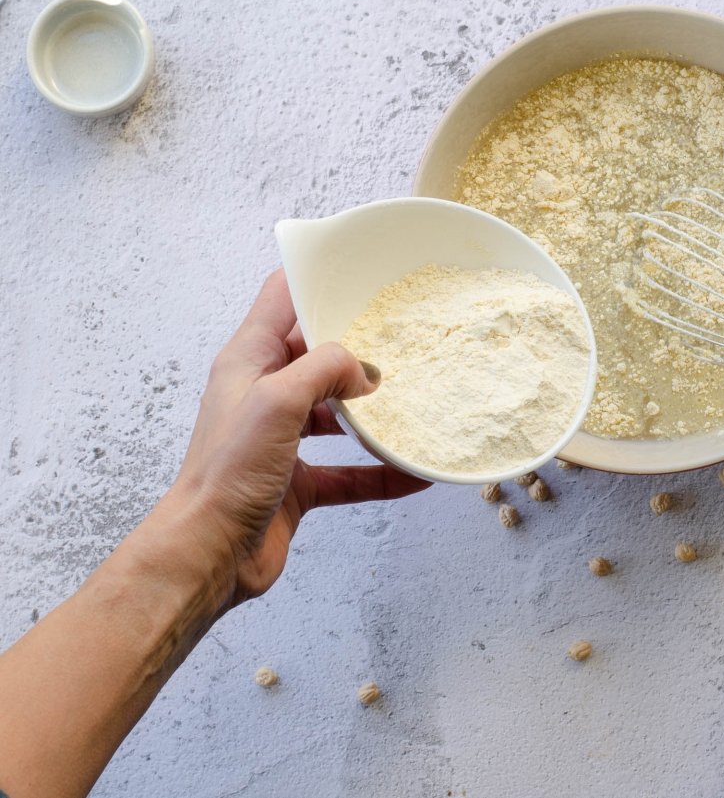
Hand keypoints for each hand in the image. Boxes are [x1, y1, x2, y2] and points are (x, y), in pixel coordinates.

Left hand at [168, 270, 428, 609]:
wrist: (209, 553)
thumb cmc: (226, 474)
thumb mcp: (277, 401)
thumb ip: (325, 369)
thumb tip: (364, 370)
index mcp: (249, 361)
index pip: (282, 300)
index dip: (316, 279)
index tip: (360, 272)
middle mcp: (265, 395)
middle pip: (317, 356)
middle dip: (359, 349)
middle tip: (405, 339)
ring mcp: (282, 440)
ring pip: (337, 414)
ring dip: (374, 413)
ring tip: (414, 403)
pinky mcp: (297, 481)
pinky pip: (349, 471)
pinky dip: (380, 472)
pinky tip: (414, 474)